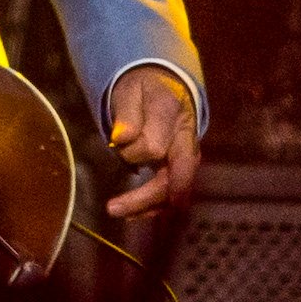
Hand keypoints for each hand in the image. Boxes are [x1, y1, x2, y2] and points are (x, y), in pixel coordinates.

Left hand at [103, 65, 199, 218]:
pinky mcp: (183, 168)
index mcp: (172, 114)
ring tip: (119, 212)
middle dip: (146, 197)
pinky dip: (154, 205)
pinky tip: (133, 213)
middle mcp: (186, 138)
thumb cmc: (144, 90)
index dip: (132, 152)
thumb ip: (127, 112)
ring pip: (176, 189)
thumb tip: (121, 137)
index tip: (115, 142)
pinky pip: (173, 192)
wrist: (165, 88)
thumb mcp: (131, 90)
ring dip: (148, 206)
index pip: (154, 145)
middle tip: (113, 208)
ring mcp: (187, 156)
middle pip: (175, 176)